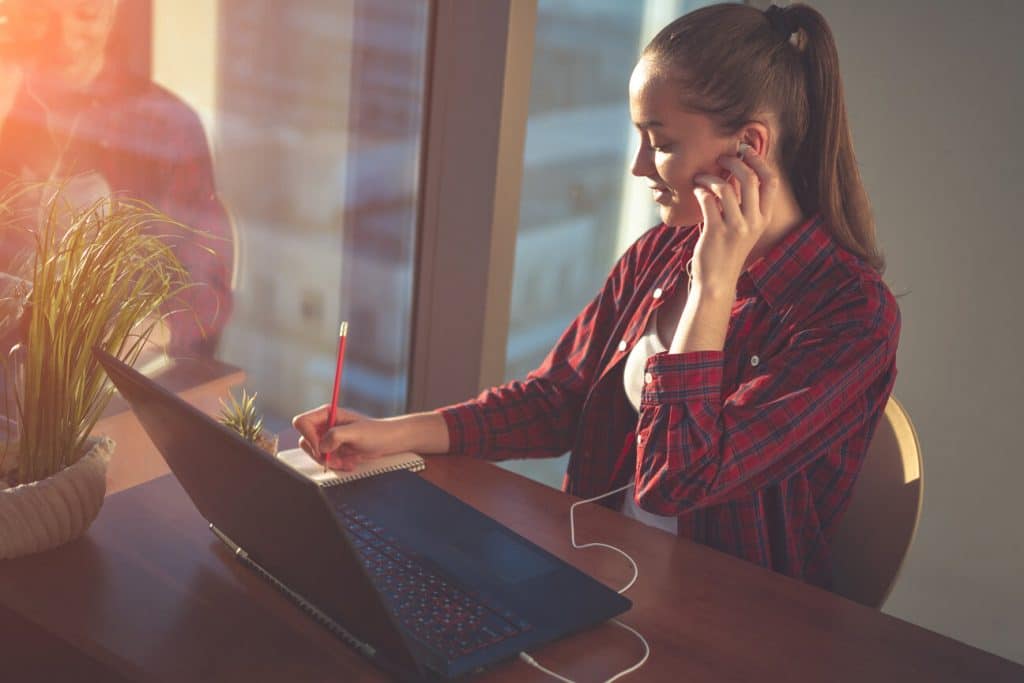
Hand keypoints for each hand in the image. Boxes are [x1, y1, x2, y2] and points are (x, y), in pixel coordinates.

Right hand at [292, 404, 405, 471]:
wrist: (389, 442)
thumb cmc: (377, 432)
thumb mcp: (356, 432)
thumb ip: (336, 436)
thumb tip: (321, 446)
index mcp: (327, 413)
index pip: (302, 422)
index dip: (308, 437)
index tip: (322, 448)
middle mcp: (325, 424)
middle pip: (305, 441)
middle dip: (320, 454)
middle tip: (335, 458)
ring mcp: (328, 438)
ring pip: (314, 454)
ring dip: (330, 461)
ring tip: (347, 461)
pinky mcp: (333, 450)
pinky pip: (325, 461)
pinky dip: (336, 465)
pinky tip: (350, 462)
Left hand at [690, 146, 780, 293]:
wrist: (717, 282)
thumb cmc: (727, 251)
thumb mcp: (744, 227)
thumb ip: (743, 203)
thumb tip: (735, 172)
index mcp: (763, 218)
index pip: (770, 181)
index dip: (759, 160)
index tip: (745, 150)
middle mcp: (753, 222)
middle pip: (750, 178)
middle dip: (734, 162)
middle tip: (720, 158)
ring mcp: (736, 228)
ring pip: (726, 187)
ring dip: (710, 177)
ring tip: (700, 177)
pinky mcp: (716, 233)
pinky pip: (708, 201)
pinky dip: (700, 190)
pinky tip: (695, 191)